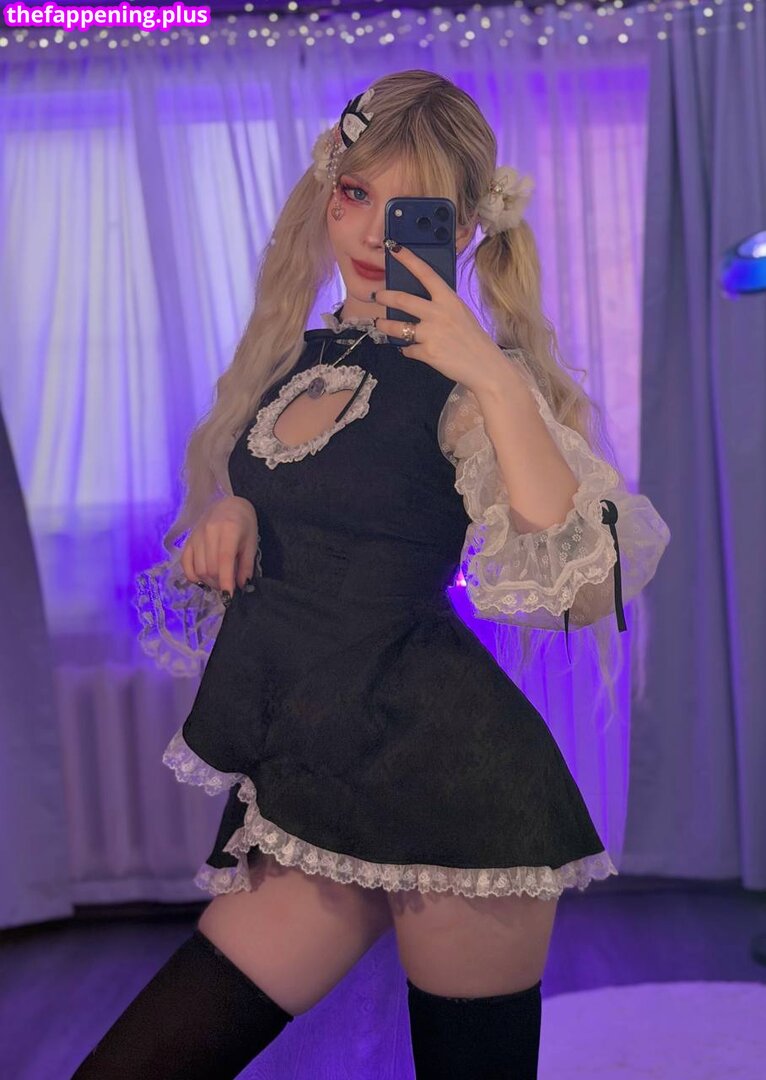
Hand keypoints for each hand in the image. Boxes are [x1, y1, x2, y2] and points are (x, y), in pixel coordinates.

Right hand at [180, 495, 257, 597]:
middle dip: (219, 583)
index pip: (224, 560)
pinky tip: (204, 578)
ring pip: (198, 569)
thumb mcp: (251, 543)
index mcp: (229, 530)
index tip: (229, 596)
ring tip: (219, 581)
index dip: (226, 581)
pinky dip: (193, 576)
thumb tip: (240, 586)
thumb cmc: (244, 524)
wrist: (228, 505)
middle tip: (229, 586)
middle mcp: (209, 532)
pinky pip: (186, 564)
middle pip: (210, 568)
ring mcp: (196, 536)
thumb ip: (246, 565)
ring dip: (208, 582)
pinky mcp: (187, 541)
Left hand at [372, 242, 506, 394]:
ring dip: (384, 326)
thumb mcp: (461, 314)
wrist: (485, 367)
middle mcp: (438, 313)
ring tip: (379, 325)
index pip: (425, 273)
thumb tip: (419, 304)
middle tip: (376, 296)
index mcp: (449, 299)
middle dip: (384, 297)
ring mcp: (431, 333)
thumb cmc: (473, 339)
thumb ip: (442, 306)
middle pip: (402, 299)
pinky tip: (410, 350)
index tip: (393, 248)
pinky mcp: (427, 353)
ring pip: (397, 327)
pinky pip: (407, 349)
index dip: (407, 259)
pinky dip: (407, 350)